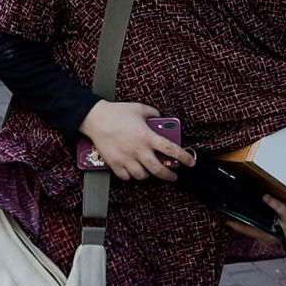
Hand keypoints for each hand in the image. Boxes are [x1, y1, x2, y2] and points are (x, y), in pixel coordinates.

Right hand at [77, 101, 193, 180]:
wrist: (95, 118)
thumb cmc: (117, 112)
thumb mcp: (140, 108)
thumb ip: (153, 114)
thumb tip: (160, 118)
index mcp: (147, 137)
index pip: (171, 150)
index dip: (184, 158)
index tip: (190, 163)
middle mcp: (138, 150)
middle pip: (158, 170)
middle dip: (169, 176)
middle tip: (173, 176)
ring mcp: (126, 159)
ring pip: (142, 176)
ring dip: (148, 175)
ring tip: (149, 170)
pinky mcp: (114, 164)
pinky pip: (126, 177)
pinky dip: (130, 176)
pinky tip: (132, 170)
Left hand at [225, 195, 285, 245]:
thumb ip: (275, 205)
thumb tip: (265, 197)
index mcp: (267, 235)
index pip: (248, 230)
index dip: (236, 226)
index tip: (227, 221)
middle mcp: (265, 240)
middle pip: (248, 231)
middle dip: (239, 224)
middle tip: (229, 216)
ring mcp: (266, 240)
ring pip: (252, 232)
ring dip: (246, 225)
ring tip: (237, 217)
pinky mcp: (268, 239)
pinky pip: (257, 233)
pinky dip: (252, 227)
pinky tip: (250, 220)